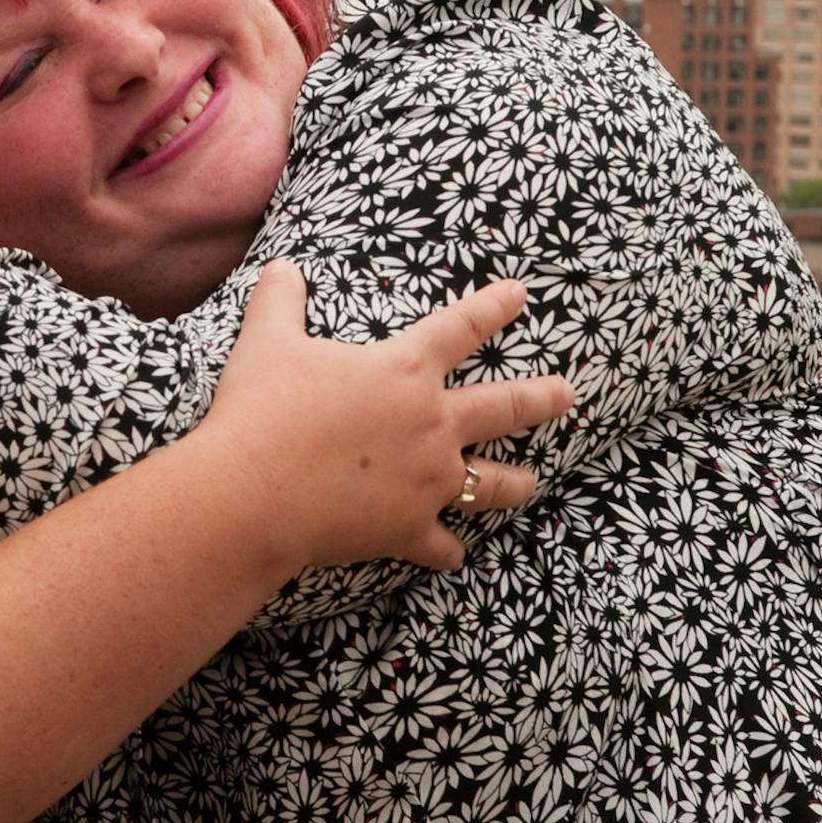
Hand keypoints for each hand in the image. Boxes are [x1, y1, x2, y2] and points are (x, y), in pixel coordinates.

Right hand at [209, 263, 572, 573]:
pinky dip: (448, 550)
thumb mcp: (267, 341)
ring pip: (492, 483)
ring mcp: (427, 481)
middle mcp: (431, 423)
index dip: (493, 308)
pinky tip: (453, 554)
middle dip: (542, 399)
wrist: (252, 493)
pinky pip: (442, 545)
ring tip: (533, 484)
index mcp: (404, 370)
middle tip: (569, 395)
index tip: (521, 296)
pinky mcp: (408, 530)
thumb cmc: (261, 411)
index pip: (461, 328)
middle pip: (505, 407)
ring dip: (515, 483)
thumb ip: (280, 301)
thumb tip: (282, 267)